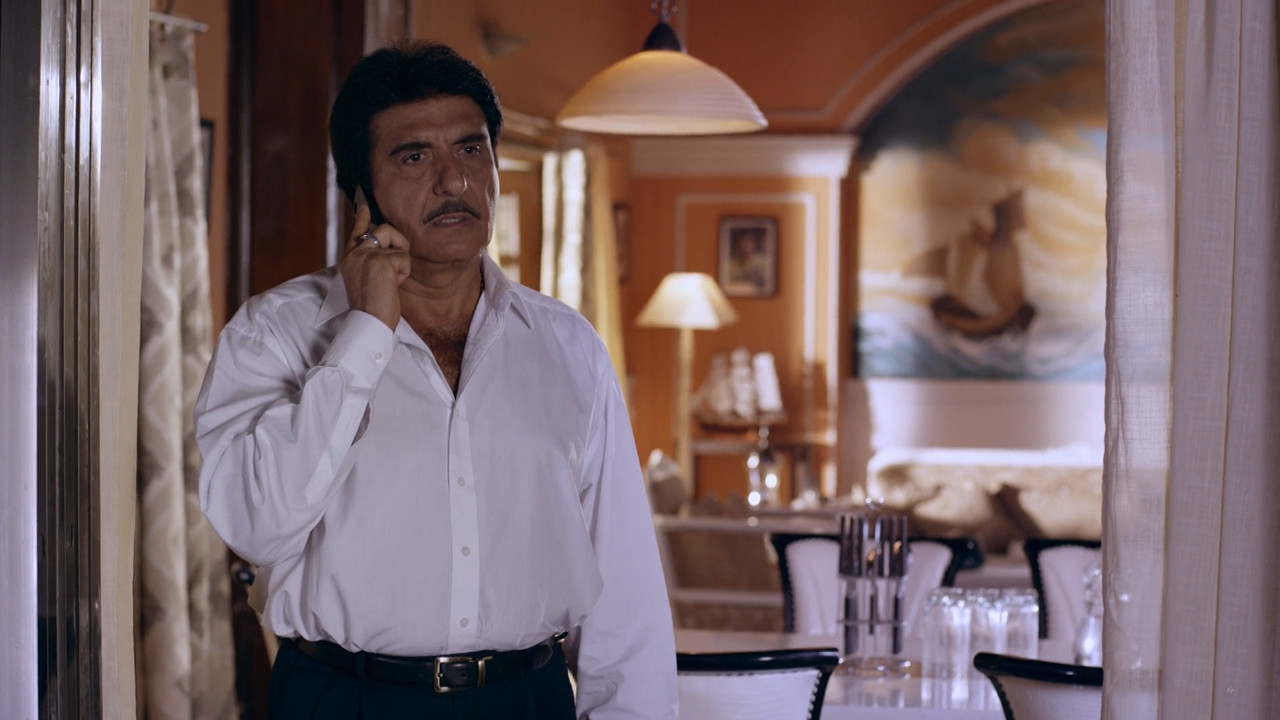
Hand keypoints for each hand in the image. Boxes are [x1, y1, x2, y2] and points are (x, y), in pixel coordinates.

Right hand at [339, 203, 410, 328]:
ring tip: (395, 279)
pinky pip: (403, 257)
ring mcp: (365, 256)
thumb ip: (373, 262)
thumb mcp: (369, 280)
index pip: (356, 233)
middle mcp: (354, 254)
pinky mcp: (379, 261)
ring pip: (394, 239)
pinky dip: (404, 272)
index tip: (364, 206)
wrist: (370, 322)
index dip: (362, 219)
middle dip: (398, 242)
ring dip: (402, 259)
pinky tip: (395, 285)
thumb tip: (389, 249)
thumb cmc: (373, 308)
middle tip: (398, 265)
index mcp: (348, 260)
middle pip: (383, 230)